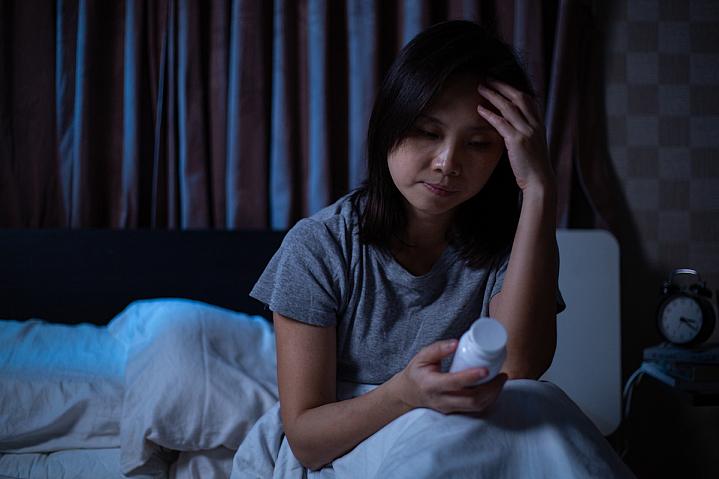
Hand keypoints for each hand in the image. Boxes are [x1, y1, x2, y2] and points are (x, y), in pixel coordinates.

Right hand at [393, 339, 507, 414]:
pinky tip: (494, 388)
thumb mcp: (422, 357)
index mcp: (431, 384)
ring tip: (501, 380)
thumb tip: (457, 342)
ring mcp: (449, 408)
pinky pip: (475, 409)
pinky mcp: (455, 412)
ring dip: (493, 395)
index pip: (454, 382)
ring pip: (476, 407)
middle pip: (471, 400)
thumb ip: (438, 349)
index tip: (486, 369)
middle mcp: (441, 400)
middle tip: (502, 374)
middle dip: (490, 389)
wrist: (408, 394)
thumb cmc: (417, 373)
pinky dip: (488, 399)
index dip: (471, 377)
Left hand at [476, 80, 553, 192]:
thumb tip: (512, 124)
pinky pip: (502, 123)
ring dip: (493, 95)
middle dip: (503, 86)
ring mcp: (527, 132)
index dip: (514, 88)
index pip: (528, 99)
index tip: (501, 82)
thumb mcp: (532, 144)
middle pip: (519, 97)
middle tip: (488, 79)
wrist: (540, 181)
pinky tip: (480, 109)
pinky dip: (490, 114)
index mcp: (539, 124)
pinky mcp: (517, 141)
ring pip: (509, 107)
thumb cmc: (533, 165)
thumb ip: (525, 132)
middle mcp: (535, 124)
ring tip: (481, 88)